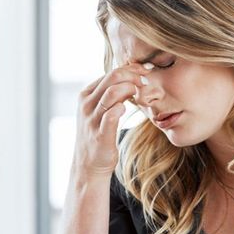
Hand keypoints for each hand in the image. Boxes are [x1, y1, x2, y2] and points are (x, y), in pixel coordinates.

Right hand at [72, 63, 151, 180]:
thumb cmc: (99, 134)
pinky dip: (122, 108)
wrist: (88, 165)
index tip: (147, 70)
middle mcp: (86, 104)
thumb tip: (132, 77)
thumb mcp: (101, 110)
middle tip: (147, 80)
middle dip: (134, 75)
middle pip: (113, 77)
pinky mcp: (100, 134)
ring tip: (142, 93)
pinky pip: (111, 115)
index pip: (110, 72)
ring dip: (131, 89)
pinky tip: (128, 109)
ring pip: (112, 92)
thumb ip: (111, 94)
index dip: (131, 69)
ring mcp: (92, 119)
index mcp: (86, 94)